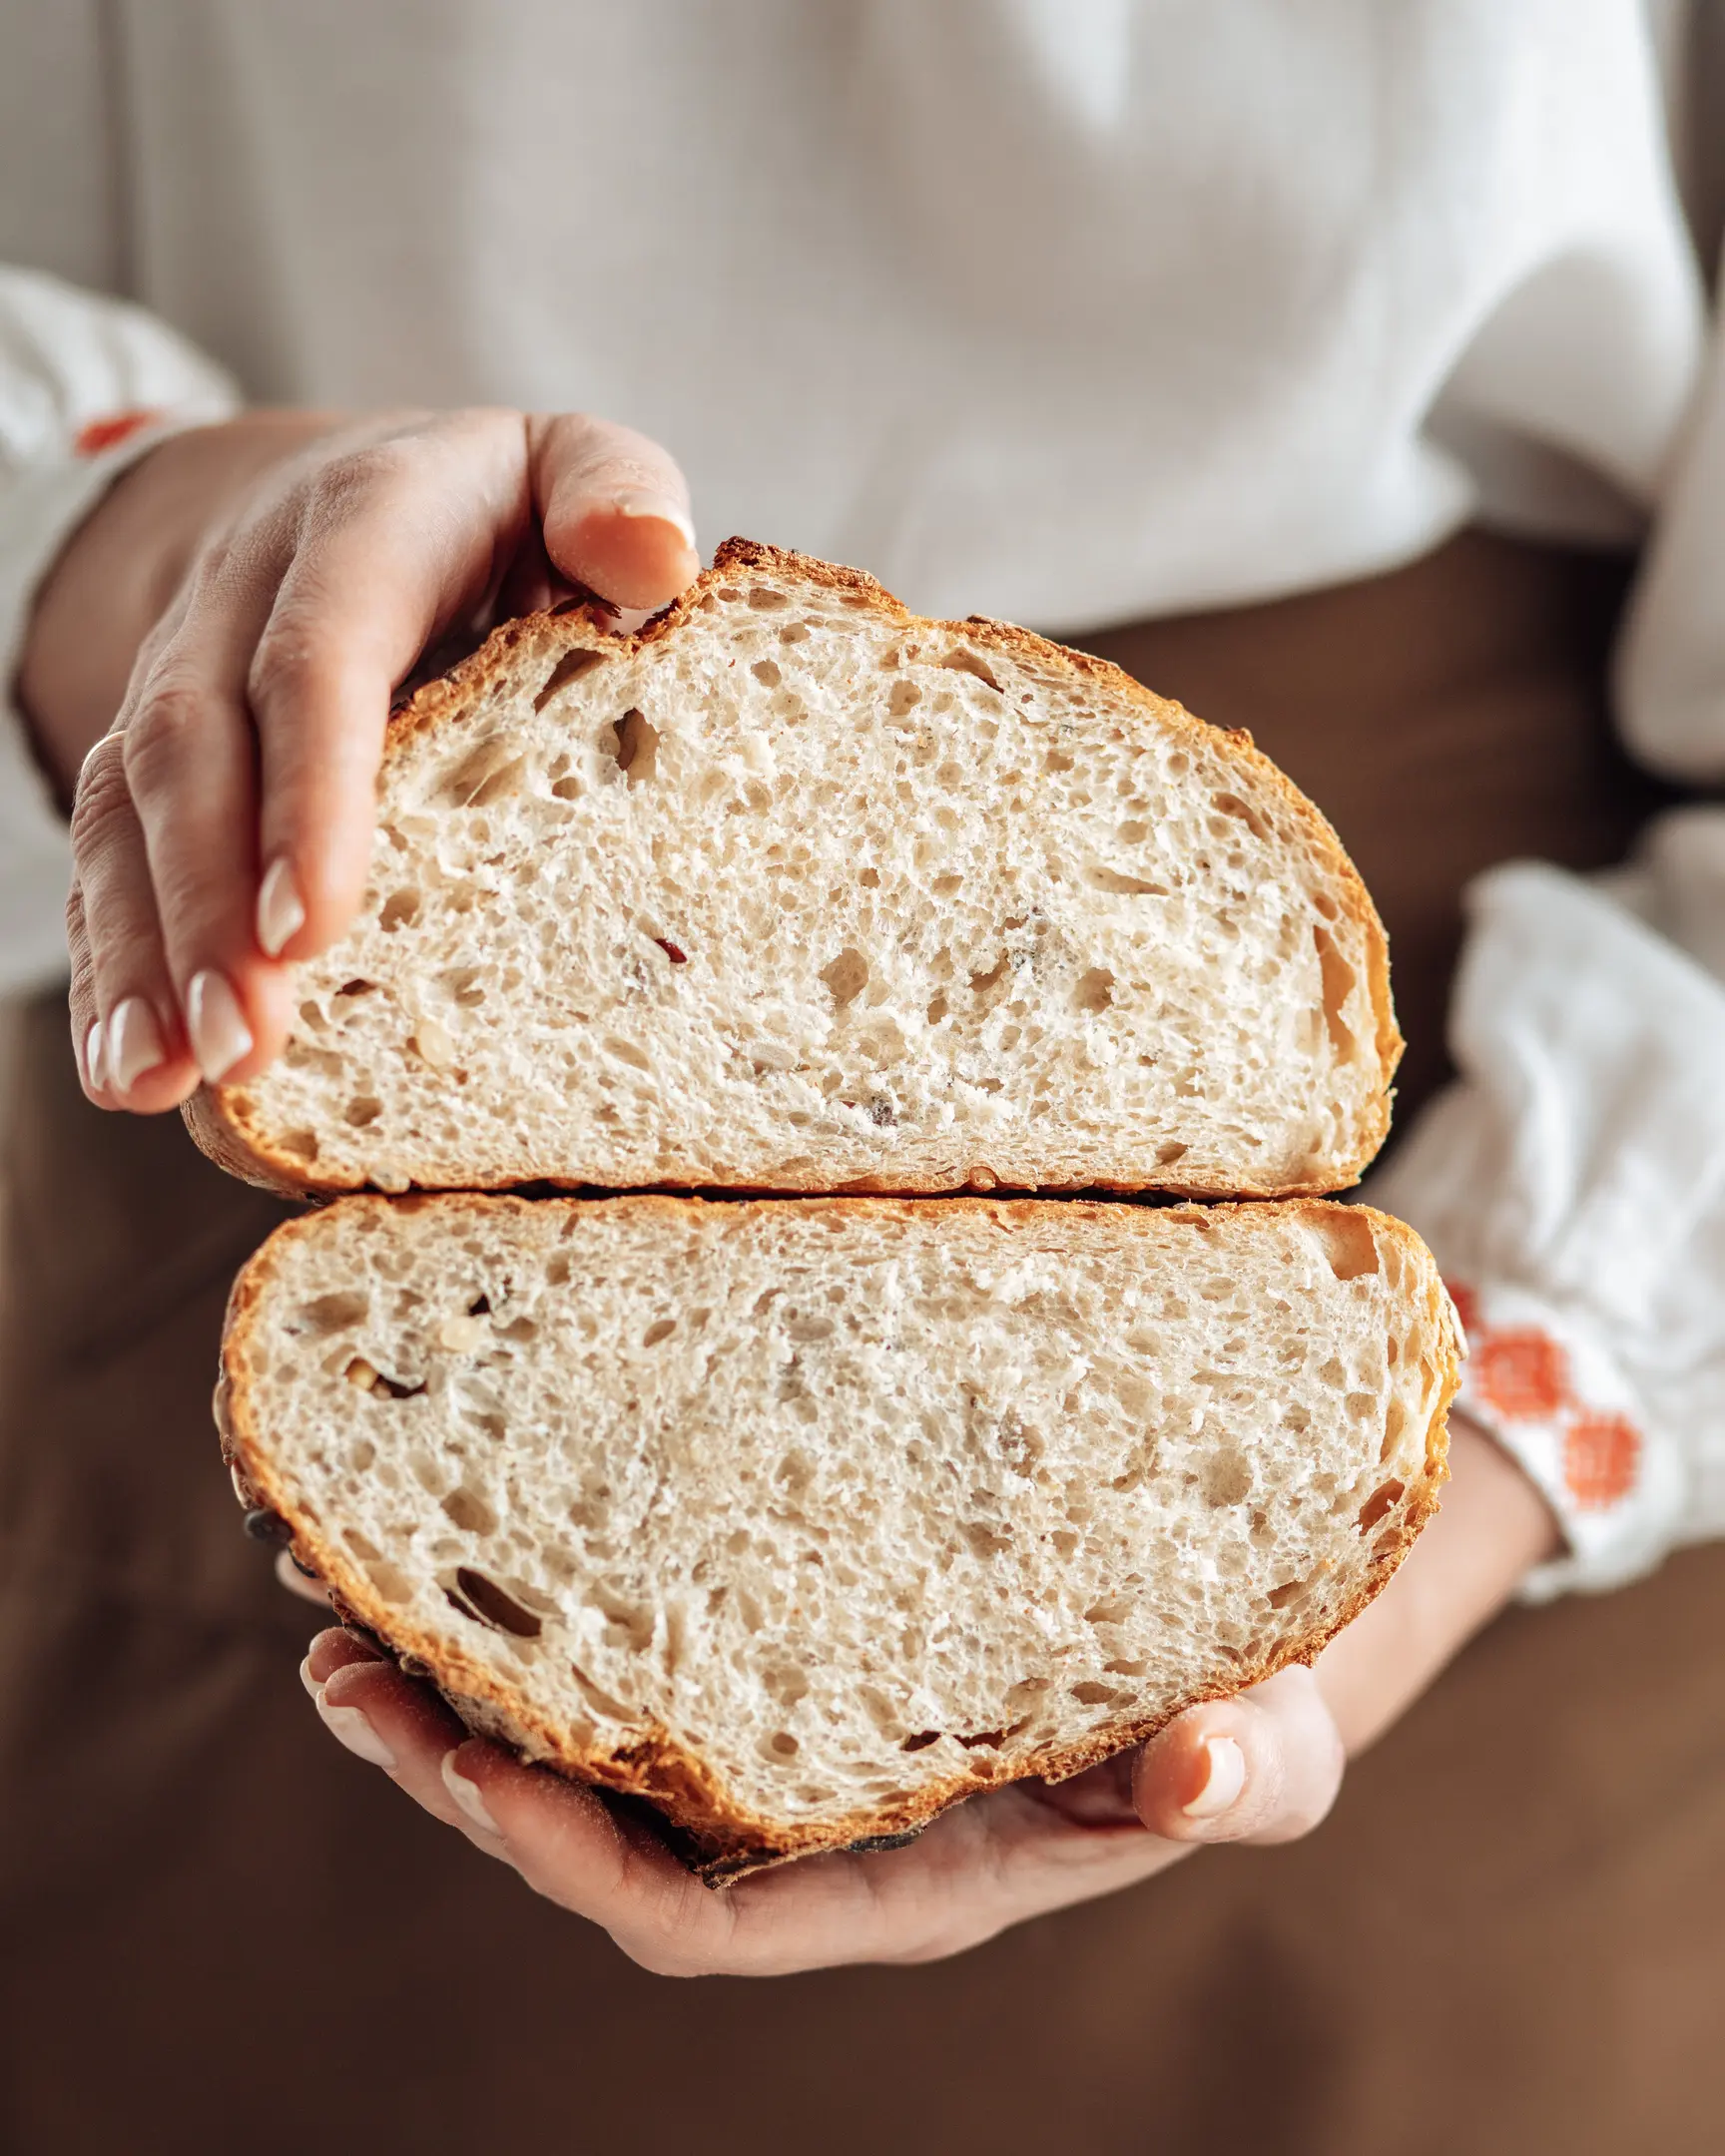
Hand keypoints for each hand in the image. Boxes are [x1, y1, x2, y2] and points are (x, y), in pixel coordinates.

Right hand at [18, 407, 698, 1110]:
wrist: (357, 480)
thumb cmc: (498, 505)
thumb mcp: (570, 464)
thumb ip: (616, 489)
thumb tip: (652, 562)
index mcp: (360, 525)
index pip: (320, 660)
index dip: (309, 790)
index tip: (314, 923)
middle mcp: (243, 597)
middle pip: (200, 750)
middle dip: (208, 905)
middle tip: (246, 1041)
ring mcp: (186, 676)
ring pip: (130, 810)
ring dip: (143, 954)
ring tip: (163, 1081)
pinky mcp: (163, 755)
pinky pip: (110, 852)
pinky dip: (114, 965)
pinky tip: (129, 1068)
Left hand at [297, 1414, 1556, 1973]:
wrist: (1265, 1635)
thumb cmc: (1272, 1706)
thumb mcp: (1283, 1745)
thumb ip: (1249, 1776)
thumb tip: (1206, 1771)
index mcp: (913, 1876)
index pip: (708, 1914)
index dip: (577, 1861)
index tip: (472, 1780)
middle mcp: (834, 1822)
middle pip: (606, 1836)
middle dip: (466, 1773)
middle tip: (341, 1665)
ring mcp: (810, 1737)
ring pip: (603, 1747)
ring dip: (469, 1688)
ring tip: (345, 1599)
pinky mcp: (808, 1646)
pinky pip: (648, 1657)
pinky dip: (551, 1613)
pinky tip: (485, 1529)